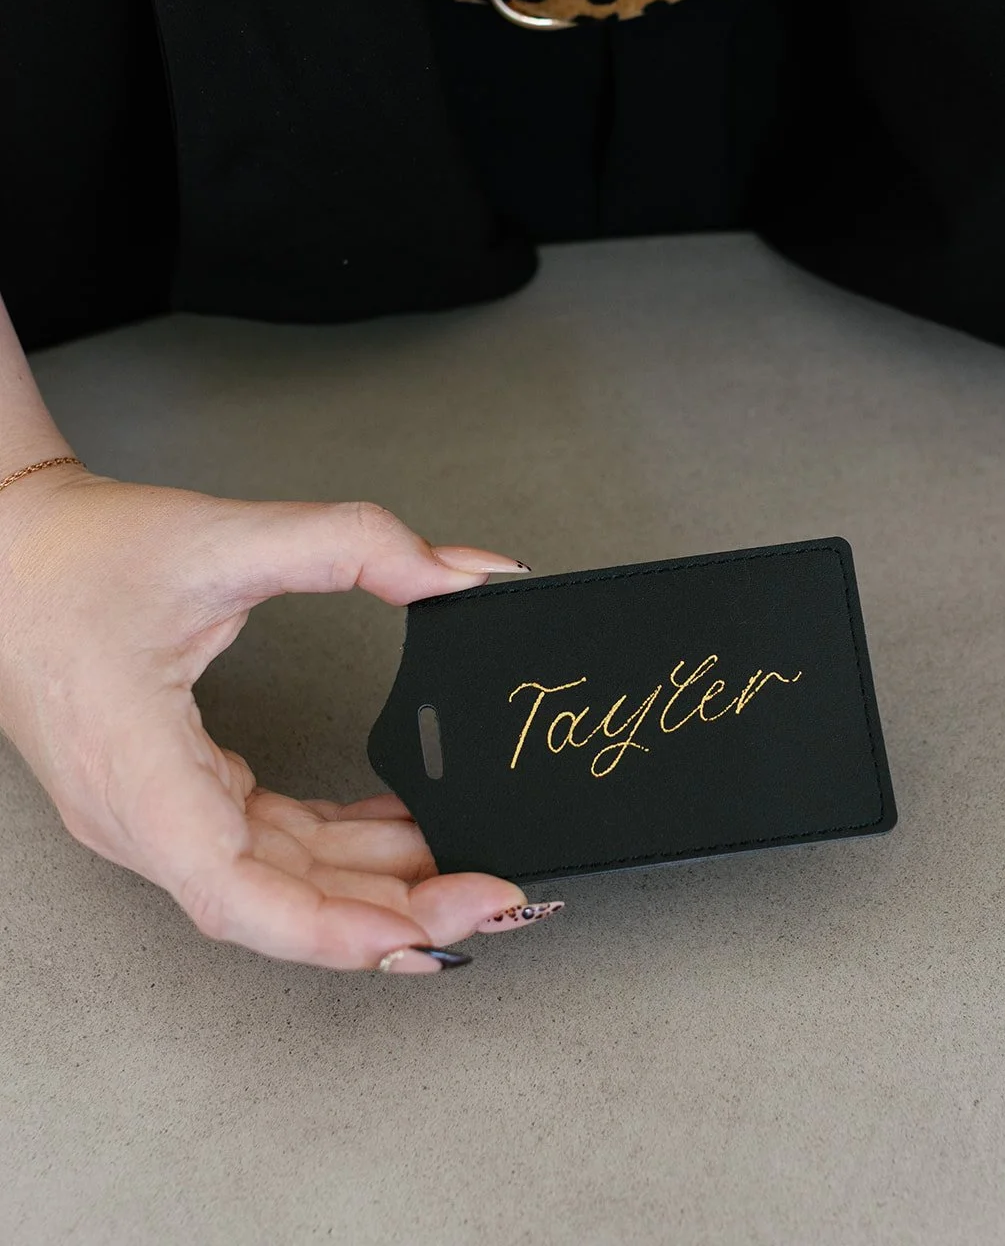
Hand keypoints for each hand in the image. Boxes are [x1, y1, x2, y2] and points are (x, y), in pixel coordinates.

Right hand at [0, 466, 548, 972]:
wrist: (5, 549)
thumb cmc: (80, 556)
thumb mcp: (229, 536)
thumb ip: (357, 545)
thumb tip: (463, 572)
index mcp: (136, 773)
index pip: (235, 895)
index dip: (332, 929)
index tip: (419, 933)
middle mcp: (140, 815)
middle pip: (276, 902)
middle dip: (390, 912)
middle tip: (492, 897)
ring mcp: (153, 813)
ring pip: (276, 881)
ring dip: (371, 884)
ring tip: (464, 868)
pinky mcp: (169, 794)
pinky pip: (264, 846)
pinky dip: (335, 849)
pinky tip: (399, 832)